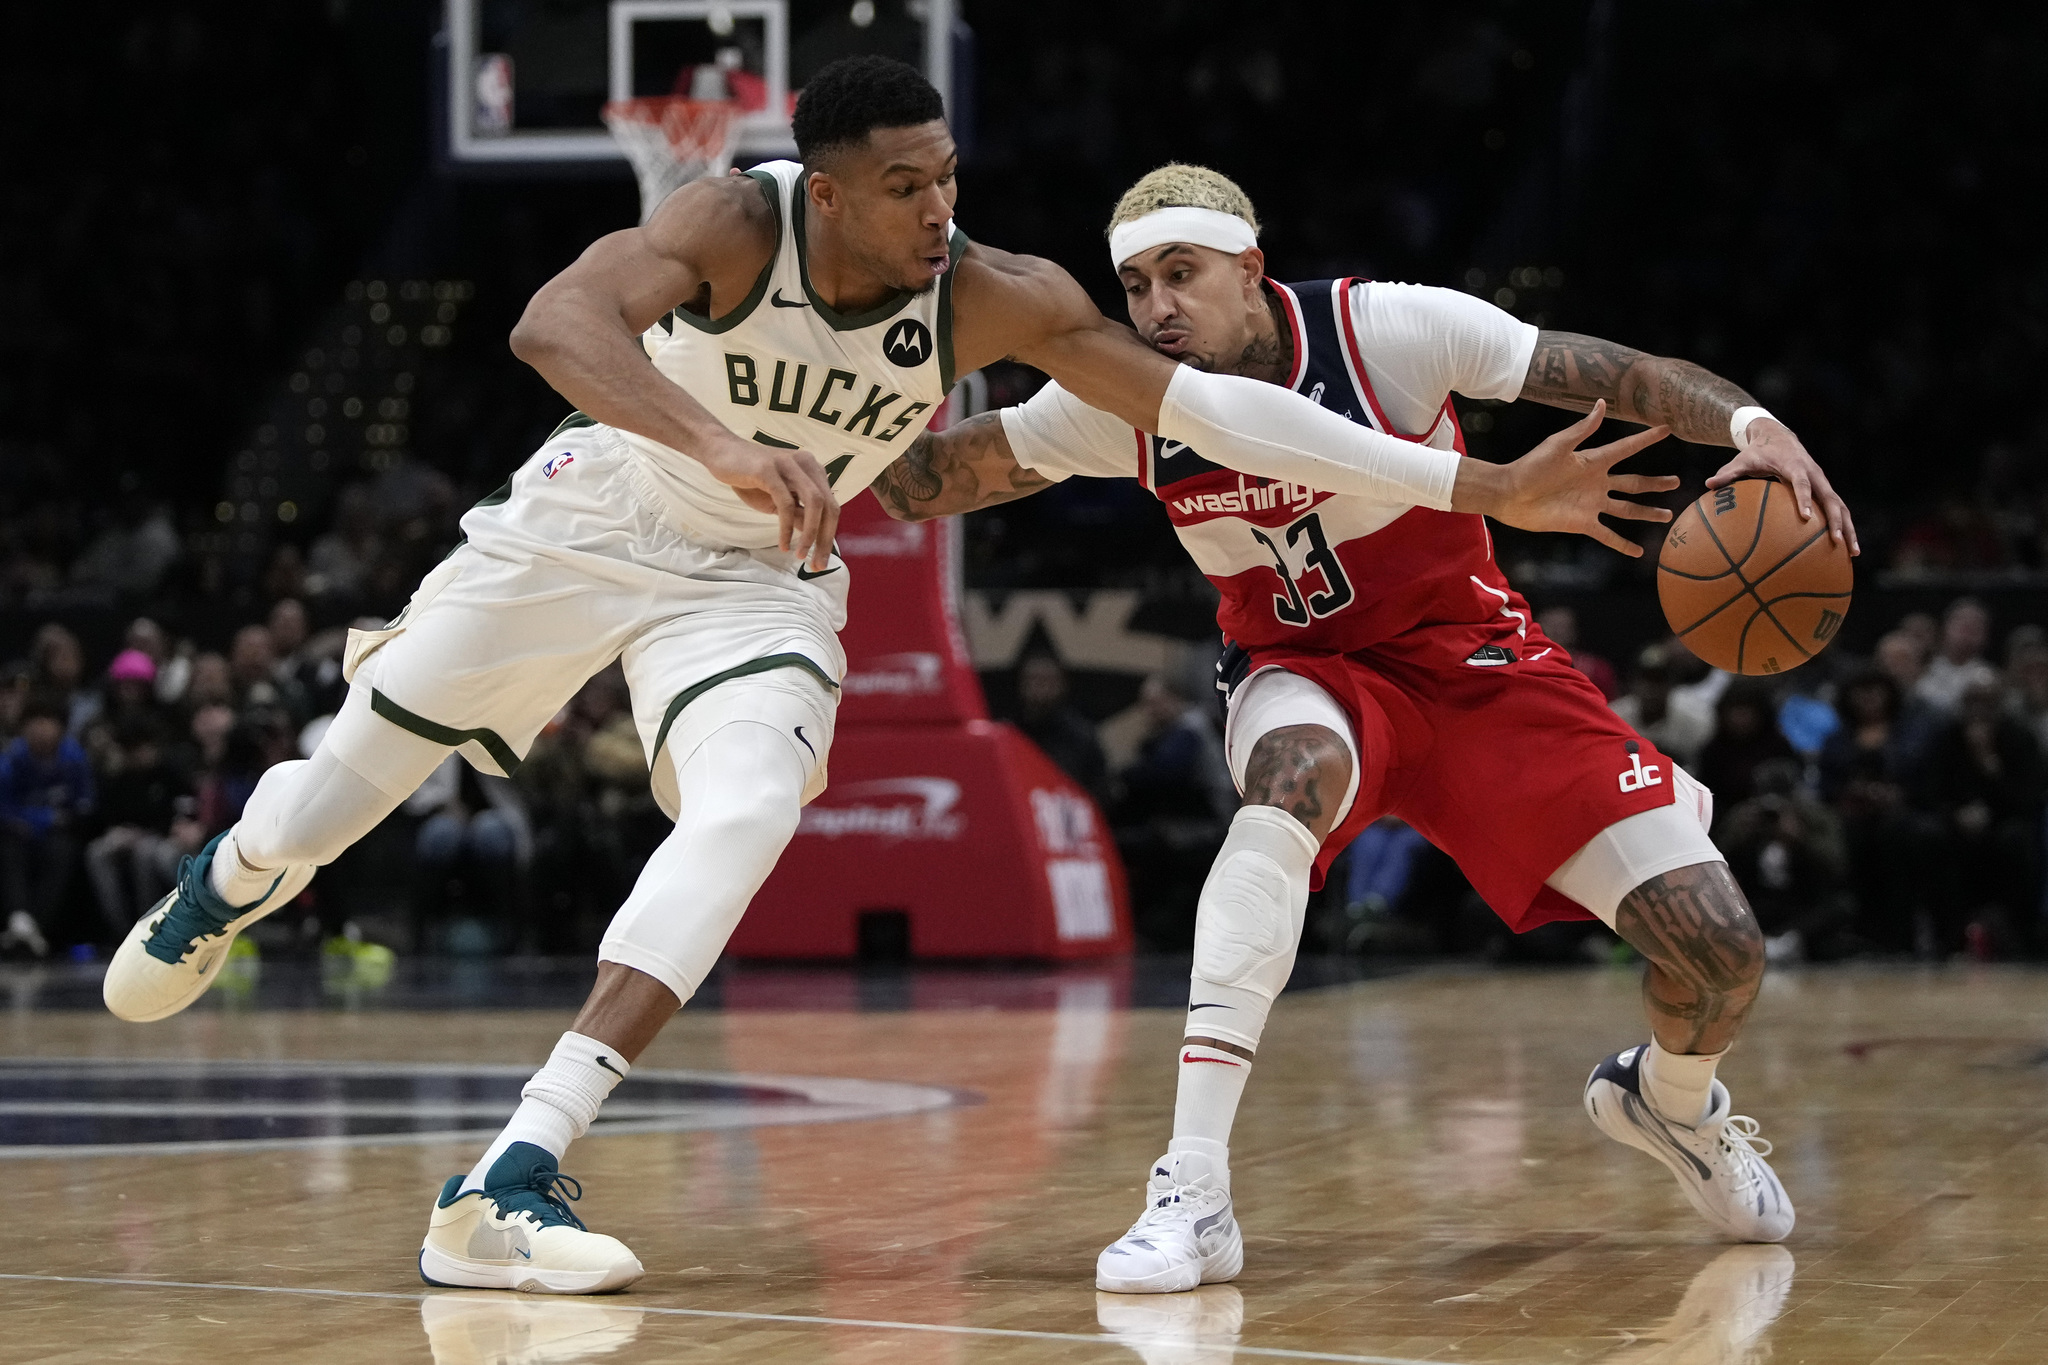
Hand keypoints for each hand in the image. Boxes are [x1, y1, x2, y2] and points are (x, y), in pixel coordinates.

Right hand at [695, 433, 838, 569]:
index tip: (821, 561)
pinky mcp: (770, 470)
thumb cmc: (751, 477)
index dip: (829, 535)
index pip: (831, 506)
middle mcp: (807, 464)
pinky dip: (786, 527)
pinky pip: (786, 503)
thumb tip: (815, 537)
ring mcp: (789, 465)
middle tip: (816, 565)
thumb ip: (798, 513)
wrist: (721, 452)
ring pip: (814, 503)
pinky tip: (783, 544)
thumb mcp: (779, 500)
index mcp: (813, 470)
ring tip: (799, 555)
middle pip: (828, 506)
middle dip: (824, 539)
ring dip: (810, 534)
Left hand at [1468, 401, 1678, 556]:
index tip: (1666, 429)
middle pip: (1634, 482)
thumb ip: (1583, 428)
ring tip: (1667, 515)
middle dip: (1656, 483)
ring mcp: (1591, 504)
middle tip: (1677, 482)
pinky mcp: (1582, 523)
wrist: (1510, 494)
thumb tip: (1602, 403)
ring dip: (1647, 512)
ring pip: (1627, 509)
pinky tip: (1638, 552)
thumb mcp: (1559, 445)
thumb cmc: (1531, 466)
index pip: (1626, 448)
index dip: (1646, 439)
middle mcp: (1597, 482)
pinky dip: (1622, 543)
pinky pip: (1607, 534)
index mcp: (1593, 461)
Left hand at [1705, 418, 1858, 554]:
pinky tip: (1845, 550)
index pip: (1802, 483)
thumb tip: (1708, 485)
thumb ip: (1727, 473)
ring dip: (1848, 528)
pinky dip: (1844, 527)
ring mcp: (1822, 482)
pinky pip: (1838, 510)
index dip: (1804, 499)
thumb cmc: (1758, 452)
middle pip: (1831, 499)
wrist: (1779, 436)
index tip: (1806, 517)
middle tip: (1837, 542)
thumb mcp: (1742, 460)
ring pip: (1841, 506)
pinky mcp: (1825, 489)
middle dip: (1837, 520)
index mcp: (1795, 466)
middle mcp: (1814, 474)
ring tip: (1853, 553)